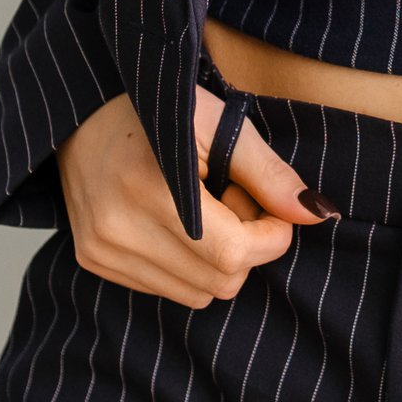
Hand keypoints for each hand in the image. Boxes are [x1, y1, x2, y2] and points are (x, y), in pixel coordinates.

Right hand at [54, 87, 335, 308]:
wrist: (81, 109)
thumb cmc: (160, 107)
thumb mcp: (219, 123)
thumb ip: (269, 174)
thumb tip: (319, 214)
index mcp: (153, 189)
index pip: (236, 255)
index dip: (269, 233)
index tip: (261, 201)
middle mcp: (120, 228)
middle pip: (222, 281)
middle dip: (243, 246)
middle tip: (227, 198)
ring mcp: (102, 249)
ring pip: (197, 294)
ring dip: (213, 259)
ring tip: (198, 210)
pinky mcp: (93, 261)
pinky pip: (166, 290)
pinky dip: (184, 263)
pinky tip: (171, 222)